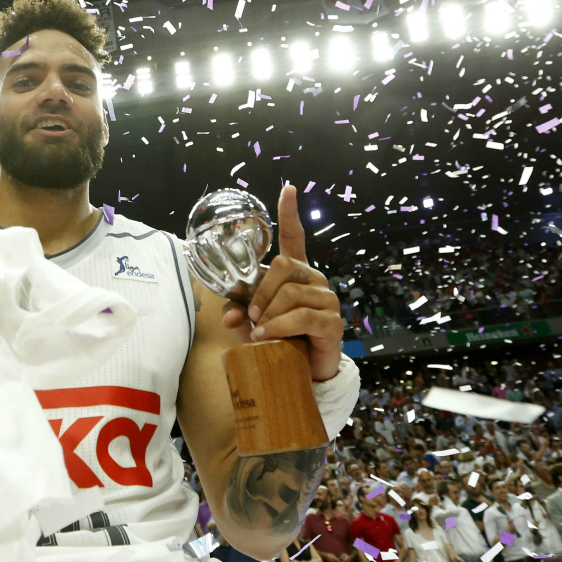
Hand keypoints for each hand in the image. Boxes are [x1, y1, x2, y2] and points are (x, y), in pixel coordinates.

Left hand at [221, 184, 342, 380]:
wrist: (304, 372)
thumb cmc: (279, 338)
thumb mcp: (254, 320)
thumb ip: (239, 310)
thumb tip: (228, 315)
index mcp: (296, 272)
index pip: (295, 236)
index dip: (289, 213)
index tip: (287, 189)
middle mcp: (314, 279)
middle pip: (283, 266)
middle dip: (260, 291)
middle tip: (251, 315)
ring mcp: (327, 299)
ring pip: (290, 293)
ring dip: (268, 314)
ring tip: (258, 331)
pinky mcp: (333, 322)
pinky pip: (302, 316)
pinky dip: (279, 326)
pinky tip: (266, 336)